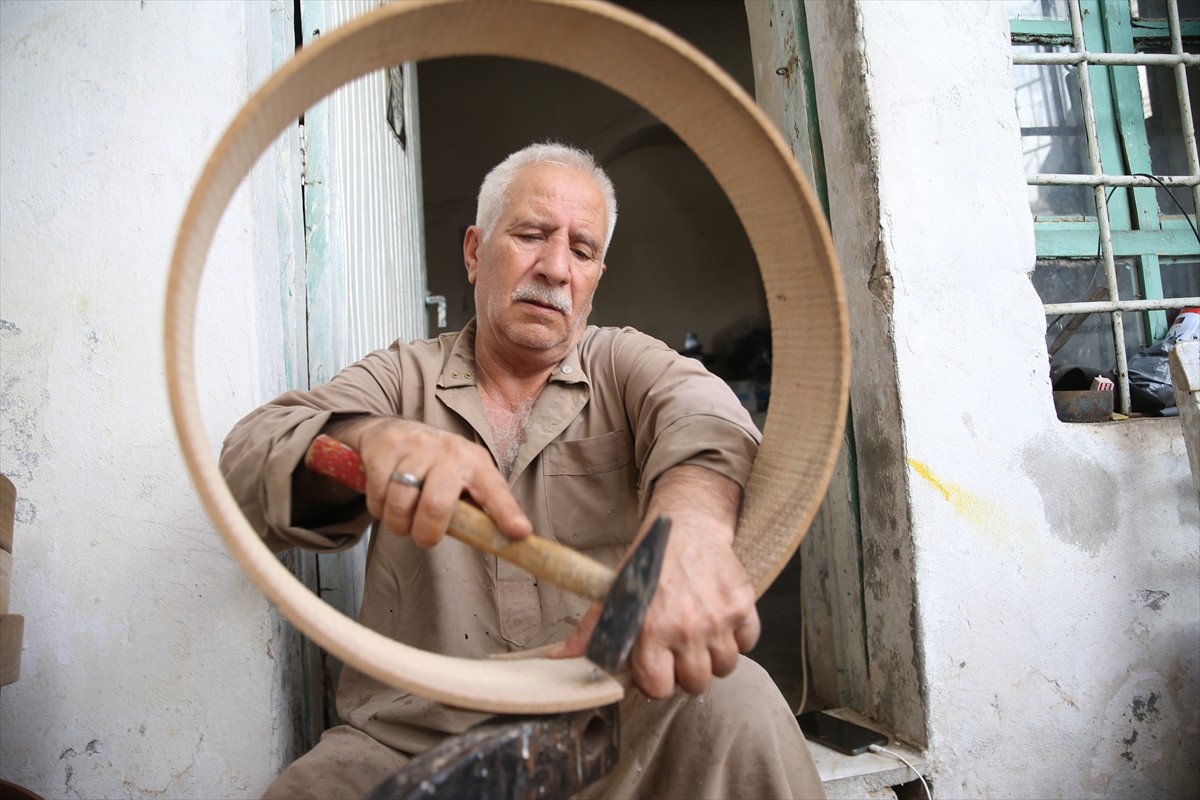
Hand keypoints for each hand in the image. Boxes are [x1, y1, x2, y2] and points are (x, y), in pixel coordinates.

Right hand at [326, 415, 531, 547]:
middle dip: (426, 533)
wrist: (393, 428)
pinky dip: (378, 508)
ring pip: (401, 503)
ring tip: (402, 519)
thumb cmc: (434, 465)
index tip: (519, 532)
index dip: (507, 513)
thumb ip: (477, 509)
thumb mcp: (462, 479)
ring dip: (398, 523)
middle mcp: (449, 451)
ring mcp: (416, 446)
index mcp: (475, 463)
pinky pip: (378, 494)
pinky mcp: (386, 447)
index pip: (494, 490)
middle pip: (437, 504)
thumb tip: (504, 542)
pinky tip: (386, 500)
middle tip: (423, 538)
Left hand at [551, 465, 758, 698]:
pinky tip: (720, 620)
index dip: (657, 682)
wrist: (687, 526)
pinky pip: (749, 643)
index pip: (659, 689)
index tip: (658, 667)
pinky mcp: (742, 606)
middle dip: (687, 672)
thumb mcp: (614, 595)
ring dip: (714, 655)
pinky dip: (739, 636)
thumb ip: (591, 632)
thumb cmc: (649, 563)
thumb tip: (559, 658)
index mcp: (651, 630)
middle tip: (680, 650)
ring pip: (725, 667)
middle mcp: (686, 628)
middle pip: (696, 684)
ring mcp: (718, 619)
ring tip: (701, 634)